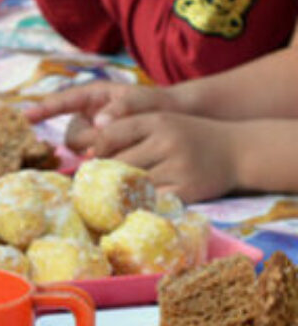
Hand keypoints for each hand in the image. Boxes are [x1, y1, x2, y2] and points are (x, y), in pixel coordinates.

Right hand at [24, 81, 181, 152]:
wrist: (179, 121)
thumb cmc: (159, 105)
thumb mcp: (144, 100)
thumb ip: (123, 107)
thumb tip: (99, 122)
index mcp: (93, 96)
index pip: (62, 102)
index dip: (42, 110)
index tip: (23, 118)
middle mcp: (88, 115)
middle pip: (72, 134)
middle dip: (86, 142)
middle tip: (107, 147)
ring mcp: (94, 134)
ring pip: (81, 151)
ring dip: (95, 154)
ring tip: (120, 154)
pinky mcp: (101, 151)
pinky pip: (90, 160)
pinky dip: (97, 165)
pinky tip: (106, 170)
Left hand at [89, 113, 240, 202]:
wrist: (239, 150)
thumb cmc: (190, 137)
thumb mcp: (162, 122)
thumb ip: (127, 130)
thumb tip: (87, 152)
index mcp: (157, 120)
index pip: (110, 134)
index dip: (95, 149)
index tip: (90, 159)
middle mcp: (167, 141)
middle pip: (118, 163)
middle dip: (103, 175)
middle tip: (93, 183)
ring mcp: (179, 166)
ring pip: (133, 184)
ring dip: (119, 192)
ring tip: (109, 196)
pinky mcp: (188, 189)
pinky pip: (152, 201)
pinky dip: (139, 204)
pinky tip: (132, 205)